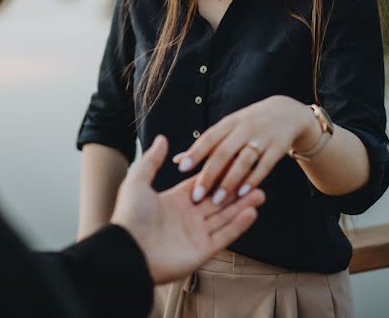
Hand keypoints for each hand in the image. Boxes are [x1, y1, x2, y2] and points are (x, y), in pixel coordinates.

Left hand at [110, 135, 265, 283]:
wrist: (128, 251)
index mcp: (174, 201)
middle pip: (218, 201)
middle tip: (256, 180)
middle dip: (236, 191)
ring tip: (260, 193)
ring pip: (225, 218)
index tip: (235, 164)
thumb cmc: (129, 216)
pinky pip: (224, 236)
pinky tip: (252, 212)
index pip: (202, 185)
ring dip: (242, 206)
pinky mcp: (201, 251)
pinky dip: (238, 225)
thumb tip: (162, 138)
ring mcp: (196, 235)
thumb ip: (153, 160)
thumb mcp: (138, 182)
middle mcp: (187, 217)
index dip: (219, 175)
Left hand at [172, 95, 314, 205]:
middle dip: (209, 174)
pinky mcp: (278, 147)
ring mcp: (262, 137)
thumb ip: (205, 145)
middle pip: (224, 152)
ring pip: (243, 160)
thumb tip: (178, 160)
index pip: (209, 138)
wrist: (286, 112)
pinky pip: (265, 165)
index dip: (195, 152)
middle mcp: (244, 128)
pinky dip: (254, 179)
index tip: (181, 168)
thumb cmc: (249, 125)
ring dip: (230, 181)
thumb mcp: (228, 128)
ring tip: (218, 200)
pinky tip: (243, 194)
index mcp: (228, 123)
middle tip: (197, 195)